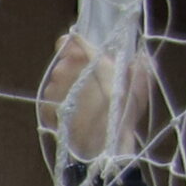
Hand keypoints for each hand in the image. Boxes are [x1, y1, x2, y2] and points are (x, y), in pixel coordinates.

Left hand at [41, 30, 156, 163]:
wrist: (102, 144)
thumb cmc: (122, 110)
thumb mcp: (139, 86)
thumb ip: (139, 67)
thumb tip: (140, 56)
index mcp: (85, 58)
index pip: (68, 41)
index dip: (74, 47)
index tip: (82, 53)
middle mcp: (64, 70)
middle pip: (64, 64)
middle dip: (75, 71)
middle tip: (90, 85)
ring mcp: (52, 90)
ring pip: (56, 83)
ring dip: (66, 89)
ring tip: (83, 103)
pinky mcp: (45, 109)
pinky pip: (51, 101)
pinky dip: (59, 105)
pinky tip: (74, 114)